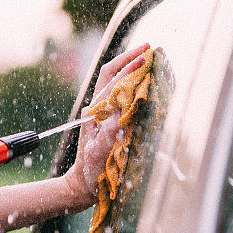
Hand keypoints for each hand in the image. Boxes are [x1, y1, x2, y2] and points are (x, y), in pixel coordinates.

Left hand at [65, 43, 149, 205]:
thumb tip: (120, 115)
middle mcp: (98, 108)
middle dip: (129, 58)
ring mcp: (103, 113)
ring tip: (149, 56)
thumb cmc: (91, 172)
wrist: (83, 185)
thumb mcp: (100, 154)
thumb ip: (110, 134)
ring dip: (131, 67)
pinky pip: (122, 95)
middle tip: (149, 48)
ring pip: (116, 82)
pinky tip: (147, 79)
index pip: (112, 83)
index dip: (128, 68)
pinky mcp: (110, 119)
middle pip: (112, 74)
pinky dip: (134, 83)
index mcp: (94, 113)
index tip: (144, 57)